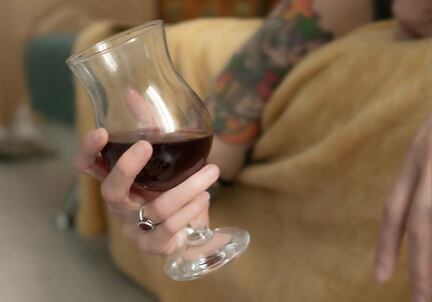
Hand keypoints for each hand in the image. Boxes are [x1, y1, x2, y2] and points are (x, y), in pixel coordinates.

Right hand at [74, 128, 219, 255]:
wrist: (187, 226)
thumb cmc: (168, 186)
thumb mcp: (161, 156)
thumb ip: (148, 125)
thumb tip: (135, 92)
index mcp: (116, 180)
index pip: (87, 167)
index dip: (88, 151)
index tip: (100, 131)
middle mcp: (119, 205)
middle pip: (112, 190)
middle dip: (128, 167)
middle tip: (147, 145)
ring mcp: (133, 228)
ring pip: (157, 207)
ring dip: (188, 187)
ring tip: (211, 172)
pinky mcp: (152, 245)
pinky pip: (171, 227)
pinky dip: (192, 208)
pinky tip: (205, 196)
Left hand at [375, 114, 431, 301]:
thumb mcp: (430, 145)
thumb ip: (424, 175)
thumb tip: (419, 224)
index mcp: (419, 156)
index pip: (396, 208)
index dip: (388, 244)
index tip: (381, 278)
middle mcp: (431, 158)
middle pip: (423, 221)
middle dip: (422, 267)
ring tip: (430, 294)